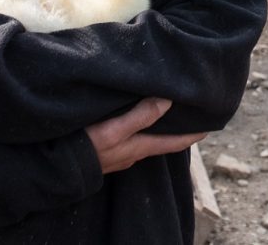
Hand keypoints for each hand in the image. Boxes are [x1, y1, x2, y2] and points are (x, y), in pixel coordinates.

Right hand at [86, 98, 206, 173]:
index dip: (193, 135)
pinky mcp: (106, 148)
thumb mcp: (114, 129)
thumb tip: (168, 101)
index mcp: (139, 147)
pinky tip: (134, 116)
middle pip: (162, 139)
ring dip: (158, 126)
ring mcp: (119, 152)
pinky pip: (131, 136)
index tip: (211, 125)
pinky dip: (140, 126)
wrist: (56, 167)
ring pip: (146, 137)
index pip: (174, 142)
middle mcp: (133, 152)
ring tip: (166, 110)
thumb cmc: (85, 147)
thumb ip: (139, 116)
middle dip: (177, 128)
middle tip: (191, 113)